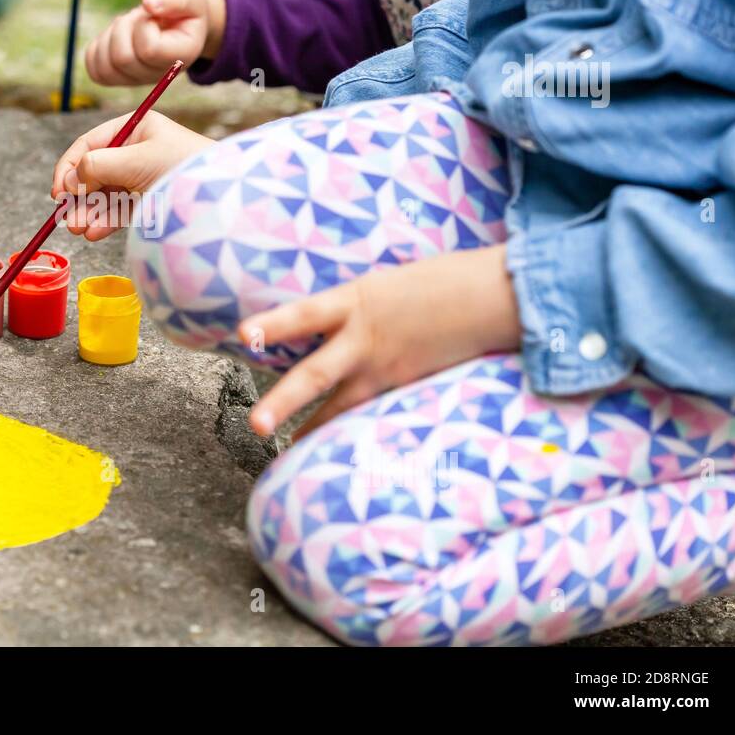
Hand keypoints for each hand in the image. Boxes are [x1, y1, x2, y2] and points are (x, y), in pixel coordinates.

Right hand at [50, 111, 212, 240]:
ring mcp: (142, 178)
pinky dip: (104, 222)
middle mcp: (136, 151)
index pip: (89, 144)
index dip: (69, 167)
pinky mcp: (150, 202)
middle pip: (94, 172)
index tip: (58, 191)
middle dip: (78, 195)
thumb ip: (99, 166)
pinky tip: (94, 233)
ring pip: (104, 195)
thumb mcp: (137, 159)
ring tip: (78, 229)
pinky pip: (119, 211)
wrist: (223, 197)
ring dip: (88, 212)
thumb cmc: (184, 167)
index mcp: (135, 129)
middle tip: (67, 217)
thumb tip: (71, 179)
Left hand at [85, 0, 225, 85]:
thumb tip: (146, 2)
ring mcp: (137, 80)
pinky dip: (98, 48)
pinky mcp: (118, 78)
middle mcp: (158, 76)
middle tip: (138, 16)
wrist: (182, 25)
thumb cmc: (186, 9)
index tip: (154, 15)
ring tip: (129, 26)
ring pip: (105, 67)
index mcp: (179, 57)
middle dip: (124, 27)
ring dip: (110, 37)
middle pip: (122, 58)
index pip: (148, 49)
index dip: (144, 25)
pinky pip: (94, 70)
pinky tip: (115, 36)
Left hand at [240, 245, 521, 439]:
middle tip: (254, 426)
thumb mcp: (381, 284)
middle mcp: (365, 340)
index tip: (242, 335)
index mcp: (355, 300)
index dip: (274, 323)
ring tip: (284, 453)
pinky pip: (373, 413)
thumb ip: (349, 306)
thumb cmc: (434, 281)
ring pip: (343, 406)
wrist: (493, 296)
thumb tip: (320, 322)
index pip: (305, 314)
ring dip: (313, 430)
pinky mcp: (408, 386)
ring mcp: (387, 368)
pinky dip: (353, 431)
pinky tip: (334, 451)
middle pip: (316, 374)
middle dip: (283, 401)